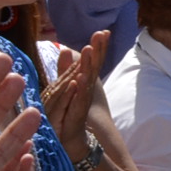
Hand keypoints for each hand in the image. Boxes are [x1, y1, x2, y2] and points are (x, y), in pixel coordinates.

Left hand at [44, 32, 105, 154]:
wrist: (74, 140)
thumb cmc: (71, 113)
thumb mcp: (68, 87)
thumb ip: (67, 69)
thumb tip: (67, 48)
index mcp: (85, 82)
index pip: (93, 61)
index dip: (99, 47)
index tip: (103, 31)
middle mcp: (87, 90)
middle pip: (94, 67)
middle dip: (98, 50)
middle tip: (103, 33)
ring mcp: (83, 103)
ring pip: (87, 81)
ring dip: (90, 65)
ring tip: (90, 50)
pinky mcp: (76, 115)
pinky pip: (78, 101)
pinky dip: (79, 90)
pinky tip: (79, 79)